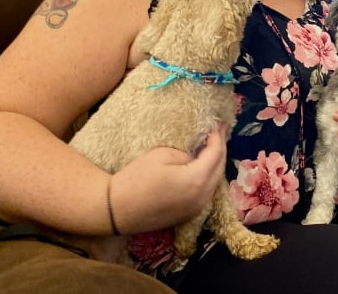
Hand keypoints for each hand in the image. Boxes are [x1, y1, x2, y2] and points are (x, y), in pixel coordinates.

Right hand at [108, 126, 227, 233]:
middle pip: (220, 168)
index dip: (218, 136)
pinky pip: (206, 191)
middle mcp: (203, 197)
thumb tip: (197, 156)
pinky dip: (208, 177)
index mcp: (197, 180)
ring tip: (213, 146)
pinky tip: (204, 166)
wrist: (117, 209)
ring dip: (216, 163)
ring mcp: (197, 208)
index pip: (216, 154)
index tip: (218, 123)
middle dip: (220, 148)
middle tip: (218, 132)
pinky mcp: (189, 214)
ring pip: (215, 181)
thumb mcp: (162, 156)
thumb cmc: (137, 178)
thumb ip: (187, 154)